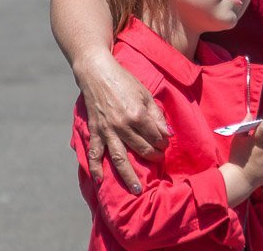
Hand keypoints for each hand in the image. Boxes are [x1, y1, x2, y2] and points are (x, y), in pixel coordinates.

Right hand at [75, 51, 170, 192]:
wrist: (97, 73)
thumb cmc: (123, 81)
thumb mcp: (145, 93)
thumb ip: (156, 115)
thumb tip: (168, 133)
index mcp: (138, 114)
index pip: (156, 136)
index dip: (163, 142)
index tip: (164, 143)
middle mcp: (123, 125)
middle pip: (141, 148)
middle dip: (152, 156)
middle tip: (158, 158)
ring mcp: (107, 130)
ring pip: (119, 157)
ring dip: (128, 175)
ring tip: (136, 190)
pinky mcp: (95, 130)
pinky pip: (95, 152)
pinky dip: (96, 168)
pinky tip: (100, 181)